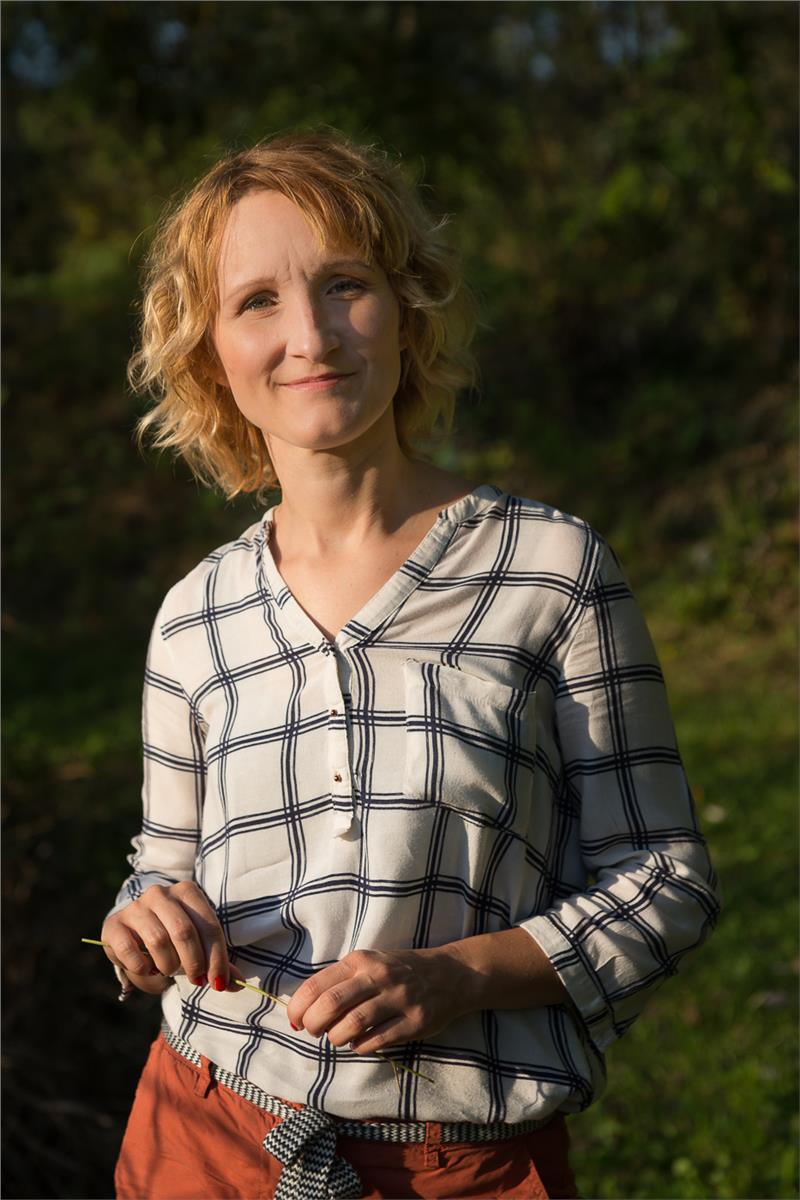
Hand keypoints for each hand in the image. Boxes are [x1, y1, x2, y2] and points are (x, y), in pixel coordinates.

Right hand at [101, 880, 241, 995]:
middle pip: (183, 931)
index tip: (219, 982)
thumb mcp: (198, 945)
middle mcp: (160, 893)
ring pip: (158, 940)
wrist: (134, 931)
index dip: (216, 957)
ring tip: (169, 970)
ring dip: (168, 965)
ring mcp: (135, 907)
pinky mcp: (113, 925)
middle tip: (196, 981)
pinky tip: (148, 968)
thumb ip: (216, 963)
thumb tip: (237, 984)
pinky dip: (142, 967)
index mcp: (187, 892)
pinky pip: (129, 950)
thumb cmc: (173, 938)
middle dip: (194, 963)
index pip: (208, 925)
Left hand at [285, 946, 470, 1054]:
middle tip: (315, 1031)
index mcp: (361, 960)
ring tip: (337, 1038)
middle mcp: (379, 976)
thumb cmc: (398, 970)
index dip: (298, 1008)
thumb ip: (339, 981)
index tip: (295, 1021)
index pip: (317, 985)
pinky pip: (377, 1040)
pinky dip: (360, 1046)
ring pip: (353, 1025)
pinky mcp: (415, 1022)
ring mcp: (399, 999)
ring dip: (336, 1038)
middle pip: (331, 1005)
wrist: (449, 974)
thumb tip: (303, 1009)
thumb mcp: (368, 963)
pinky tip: (359, 1043)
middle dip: (314, 1024)